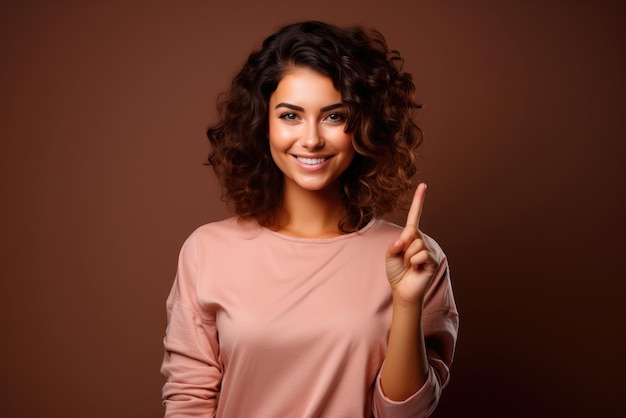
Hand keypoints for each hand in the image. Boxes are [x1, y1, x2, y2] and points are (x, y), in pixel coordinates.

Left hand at [385, 183, 438, 305]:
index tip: (423, 185)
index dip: (418, 201)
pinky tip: (416, 269)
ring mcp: (429, 249)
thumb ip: (395, 244)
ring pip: (415, 244)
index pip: (414, 216)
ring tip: (409, 266)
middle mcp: (422, 240)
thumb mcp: (390, 254)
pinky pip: (421, 254)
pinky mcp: (433, 259)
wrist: (402, 290)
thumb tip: (405, 239)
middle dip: (402, 247)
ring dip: (407, 257)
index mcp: (411, 236)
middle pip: (410, 233)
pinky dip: (414, 262)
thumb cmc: (396, 272)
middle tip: (403, 260)